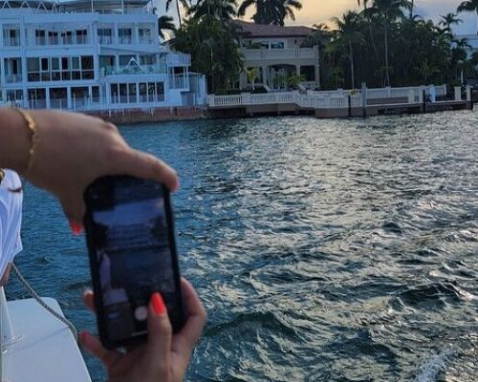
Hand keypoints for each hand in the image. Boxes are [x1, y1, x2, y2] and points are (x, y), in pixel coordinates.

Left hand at [23, 110, 178, 223]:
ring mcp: (99, 125)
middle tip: (117, 187)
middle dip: (127, 173)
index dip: (166, 176)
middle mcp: (113, 137)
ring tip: (90, 173)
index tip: (173, 186)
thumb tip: (78, 228)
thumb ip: (78, 212)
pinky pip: (99, 137)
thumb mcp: (66, 192)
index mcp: (115, 156)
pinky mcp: (85, 119)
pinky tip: (77, 159)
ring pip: (113, 147)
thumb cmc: (48, 165)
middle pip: (130, 158)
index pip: (151, 166)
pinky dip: (95, 149)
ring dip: (108, 161)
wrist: (19, 134)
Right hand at [80, 278, 205, 381]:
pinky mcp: (121, 366)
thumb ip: (160, 332)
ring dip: (110, 315)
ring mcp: (140, 355)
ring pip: (126, 328)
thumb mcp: (159, 363)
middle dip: (138, 298)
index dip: (190, 296)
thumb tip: (158, 301)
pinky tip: (86, 334)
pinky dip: (95, 341)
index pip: (194, 315)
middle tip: (125, 283)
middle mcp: (160, 346)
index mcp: (178, 345)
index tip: (176, 279)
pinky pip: (107, 348)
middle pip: (152, 315)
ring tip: (93, 299)